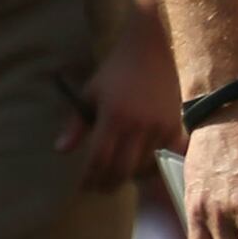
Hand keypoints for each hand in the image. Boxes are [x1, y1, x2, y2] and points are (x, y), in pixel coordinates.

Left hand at [62, 22, 182, 191]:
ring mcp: (159, 126)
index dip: (90, 177)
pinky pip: (166, 154)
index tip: (84, 186)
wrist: (150, 49)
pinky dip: (155, 163)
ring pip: (144, 164)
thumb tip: (61, 150)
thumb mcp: (89, 94)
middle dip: (109, 183)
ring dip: (131, 175)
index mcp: (113, 118)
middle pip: (122, 169)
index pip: (99, 159)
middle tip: (101, 188)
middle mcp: (137, 126)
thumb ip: (77, 124)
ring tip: (120, 178)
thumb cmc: (115, 70)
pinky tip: (145, 166)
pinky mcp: (175, 124)